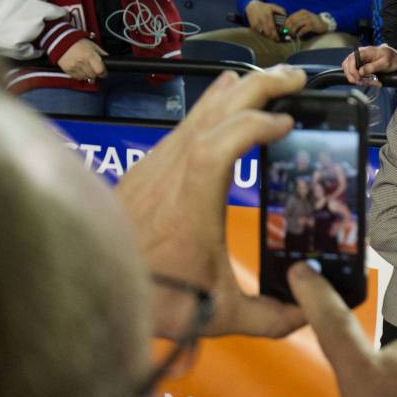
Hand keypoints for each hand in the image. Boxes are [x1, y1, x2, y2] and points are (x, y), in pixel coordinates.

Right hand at [57, 38, 107, 80]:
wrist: (62, 42)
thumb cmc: (79, 43)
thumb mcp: (93, 45)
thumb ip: (101, 53)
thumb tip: (109, 59)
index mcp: (90, 55)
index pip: (100, 70)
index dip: (104, 73)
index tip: (104, 73)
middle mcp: (82, 62)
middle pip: (93, 75)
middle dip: (96, 74)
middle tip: (96, 71)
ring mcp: (74, 66)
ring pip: (85, 77)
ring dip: (89, 75)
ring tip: (88, 69)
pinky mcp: (67, 70)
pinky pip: (77, 77)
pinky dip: (81, 76)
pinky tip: (81, 70)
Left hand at [116, 67, 308, 338]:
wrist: (90, 286)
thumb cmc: (155, 297)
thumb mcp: (219, 313)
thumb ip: (269, 316)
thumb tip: (306, 311)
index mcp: (193, 202)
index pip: (221, 143)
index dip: (257, 125)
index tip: (290, 122)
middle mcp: (173, 171)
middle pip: (216, 110)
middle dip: (261, 87)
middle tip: (298, 80)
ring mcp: (158, 162)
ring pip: (201, 108)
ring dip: (241, 90)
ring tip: (274, 80)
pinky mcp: (150, 164)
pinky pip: (188, 120)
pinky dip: (216, 102)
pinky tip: (228, 95)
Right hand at [246, 0, 286, 40]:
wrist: (252, 6)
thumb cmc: (264, 7)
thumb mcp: (273, 6)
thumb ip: (281, 10)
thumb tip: (287, 16)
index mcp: (267, 15)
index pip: (272, 27)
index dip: (275, 34)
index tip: (279, 38)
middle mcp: (261, 20)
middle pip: (267, 32)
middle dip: (272, 37)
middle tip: (277, 39)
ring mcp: (256, 24)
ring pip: (263, 34)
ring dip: (268, 37)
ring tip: (272, 37)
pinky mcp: (253, 26)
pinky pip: (259, 33)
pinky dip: (263, 34)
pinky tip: (267, 34)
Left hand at [285, 9, 327, 37]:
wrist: (324, 24)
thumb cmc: (313, 23)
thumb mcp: (305, 19)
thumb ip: (297, 21)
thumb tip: (287, 28)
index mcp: (302, 12)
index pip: (290, 17)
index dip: (286, 24)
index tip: (285, 30)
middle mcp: (305, 14)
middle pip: (292, 21)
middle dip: (288, 28)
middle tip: (288, 34)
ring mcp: (309, 19)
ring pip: (296, 25)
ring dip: (293, 31)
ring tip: (293, 35)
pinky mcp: (312, 25)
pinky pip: (302, 30)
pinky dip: (299, 34)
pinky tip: (299, 36)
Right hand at [340, 44, 396, 83]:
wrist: (394, 57)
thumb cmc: (391, 57)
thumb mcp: (385, 62)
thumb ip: (373, 66)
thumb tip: (360, 72)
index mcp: (365, 51)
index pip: (351, 59)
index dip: (352, 70)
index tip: (358, 78)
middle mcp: (359, 55)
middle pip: (347, 66)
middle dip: (353, 77)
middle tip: (363, 83)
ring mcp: (359, 61)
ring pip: (350, 72)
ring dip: (358, 80)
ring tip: (370, 83)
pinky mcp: (360, 67)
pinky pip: (355, 74)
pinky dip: (361, 80)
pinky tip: (369, 82)